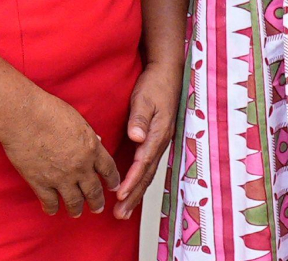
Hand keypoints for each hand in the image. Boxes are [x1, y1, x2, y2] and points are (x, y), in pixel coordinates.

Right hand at [0, 91, 118, 217]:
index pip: (108, 169)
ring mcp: (60, 177)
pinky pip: (50, 203)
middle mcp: (80, 166)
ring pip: (74, 202)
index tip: (114, 187)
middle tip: (98, 208)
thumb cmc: (51, 112)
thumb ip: (89, 135)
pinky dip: (52, 208)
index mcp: (92, 148)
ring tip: (77, 213)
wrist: (26, 118)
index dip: (112, 180)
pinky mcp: (40, 184)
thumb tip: (97, 141)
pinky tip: (53, 209)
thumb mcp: (79, 121)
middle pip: (93, 190)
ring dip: (77, 209)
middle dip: (97, 202)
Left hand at [114, 60, 183, 218]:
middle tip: (120, 215)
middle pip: (147, 174)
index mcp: (158, 132)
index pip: (143, 162)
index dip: (131, 180)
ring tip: (124, 212)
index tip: (119, 196)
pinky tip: (132, 189)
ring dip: (136, 193)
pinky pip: (148, 165)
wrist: (167, 72)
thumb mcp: (144, 97)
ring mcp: (161, 141)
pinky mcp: (156, 139)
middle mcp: (161, 141)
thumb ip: (139, 118)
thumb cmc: (155, 84)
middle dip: (134, 196)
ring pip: (149, 173)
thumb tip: (136, 137)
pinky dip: (140, 180)